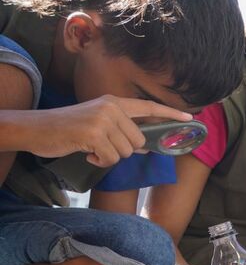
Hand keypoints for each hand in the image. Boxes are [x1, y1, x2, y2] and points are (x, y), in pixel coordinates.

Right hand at [13, 95, 191, 166]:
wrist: (37, 129)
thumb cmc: (68, 129)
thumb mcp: (97, 123)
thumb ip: (122, 131)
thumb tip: (147, 147)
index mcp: (113, 102)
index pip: (148, 108)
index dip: (170, 115)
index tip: (190, 119)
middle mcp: (111, 108)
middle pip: (139, 140)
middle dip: (124, 150)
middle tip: (103, 147)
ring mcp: (102, 120)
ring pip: (126, 151)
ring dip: (109, 157)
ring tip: (92, 148)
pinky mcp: (94, 134)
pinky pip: (111, 159)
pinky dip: (100, 162)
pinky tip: (87, 154)